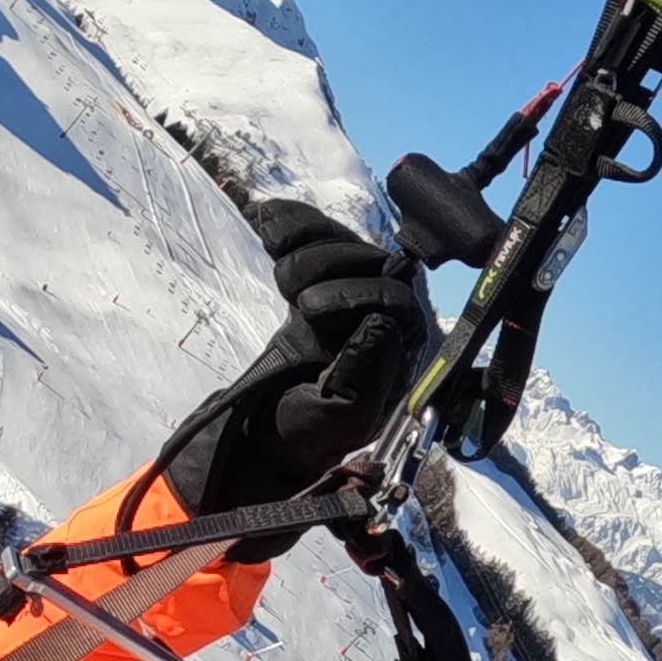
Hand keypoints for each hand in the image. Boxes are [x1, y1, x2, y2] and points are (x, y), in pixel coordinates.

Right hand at [162, 203, 441, 524]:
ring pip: (348, 246)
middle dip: (332, 266)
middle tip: (292, 293)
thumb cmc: (305, 436)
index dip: (357, 295)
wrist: (260, 436)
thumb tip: (380, 324)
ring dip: (311, 246)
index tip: (310, 308)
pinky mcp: (319, 285)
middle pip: (376, 262)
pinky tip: (267, 223)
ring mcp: (352, 299)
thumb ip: (364, 379)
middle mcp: (386, 322)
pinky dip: (293, 226)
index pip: (398, 301)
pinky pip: (317, 239)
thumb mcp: (336, 422)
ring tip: (280, 275)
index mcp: (400, 356)